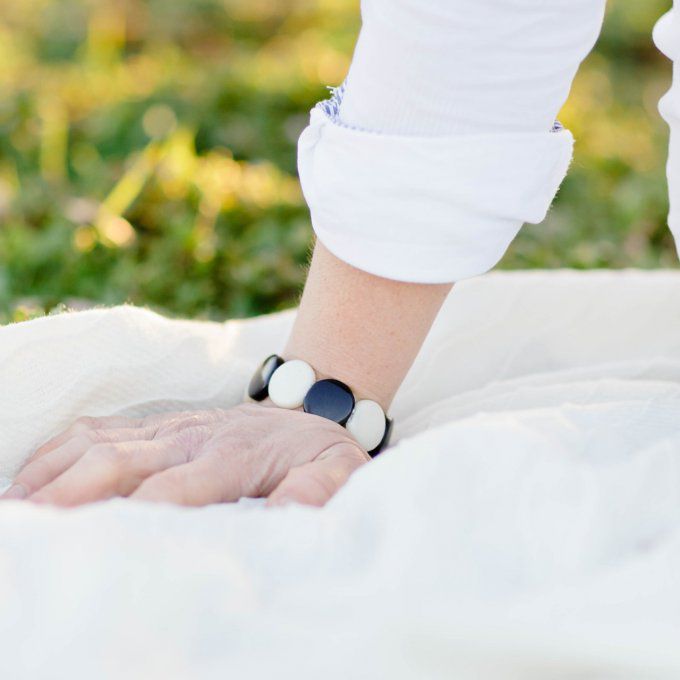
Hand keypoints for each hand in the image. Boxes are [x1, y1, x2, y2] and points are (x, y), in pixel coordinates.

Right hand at [2, 404, 369, 507]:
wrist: (311, 408)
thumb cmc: (321, 453)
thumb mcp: (340, 472)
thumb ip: (319, 491)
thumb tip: (289, 514)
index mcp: (234, 455)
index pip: (178, 486)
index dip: (139, 513)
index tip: (99, 546)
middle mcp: (191, 436)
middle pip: (120, 460)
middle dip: (70, 495)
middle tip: (29, 529)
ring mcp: (169, 426)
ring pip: (97, 441)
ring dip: (51, 474)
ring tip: (14, 509)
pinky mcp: (157, 424)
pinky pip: (97, 428)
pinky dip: (58, 451)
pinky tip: (31, 477)